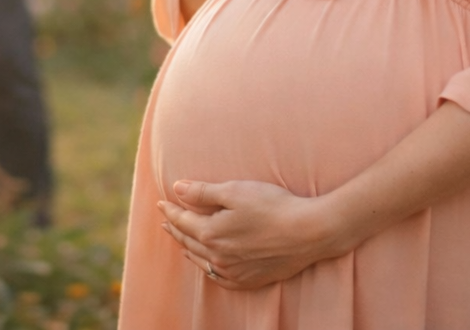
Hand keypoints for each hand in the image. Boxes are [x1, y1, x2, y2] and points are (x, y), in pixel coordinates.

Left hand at [159, 180, 343, 289]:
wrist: (308, 232)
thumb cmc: (272, 207)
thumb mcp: (234, 191)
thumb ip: (203, 192)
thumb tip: (177, 189)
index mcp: (211, 234)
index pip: (182, 221)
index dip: (170, 210)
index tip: (161, 202)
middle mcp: (218, 257)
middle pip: (189, 242)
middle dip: (175, 229)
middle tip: (166, 221)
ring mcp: (234, 271)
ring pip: (202, 261)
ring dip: (189, 248)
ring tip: (181, 241)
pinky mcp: (250, 279)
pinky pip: (220, 278)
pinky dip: (208, 269)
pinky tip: (208, 265)